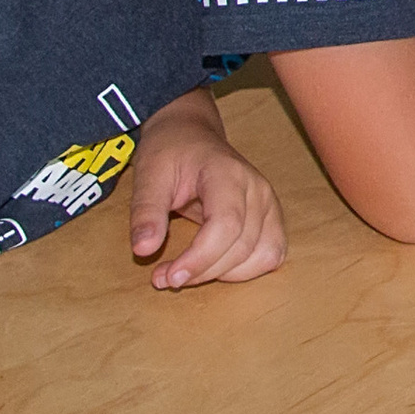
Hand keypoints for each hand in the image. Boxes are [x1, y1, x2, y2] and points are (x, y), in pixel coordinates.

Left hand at [126, 91, 286, 289]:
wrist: (191, 135)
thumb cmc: (170, 153)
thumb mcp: (148, 176)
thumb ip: (146, 212)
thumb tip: (143, 250)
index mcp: (228, 174)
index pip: (226, 225)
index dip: (199, 258)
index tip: (166, 277)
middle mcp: (257, 189)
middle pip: (242, 246)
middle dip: (201, 272)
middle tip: (161, 278)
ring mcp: (269, 203)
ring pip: (261, 255)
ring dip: (223, 274)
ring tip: (187, 272)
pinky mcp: (271, 216)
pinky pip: (271, 254)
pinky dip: (246, 270)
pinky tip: (216, 267)